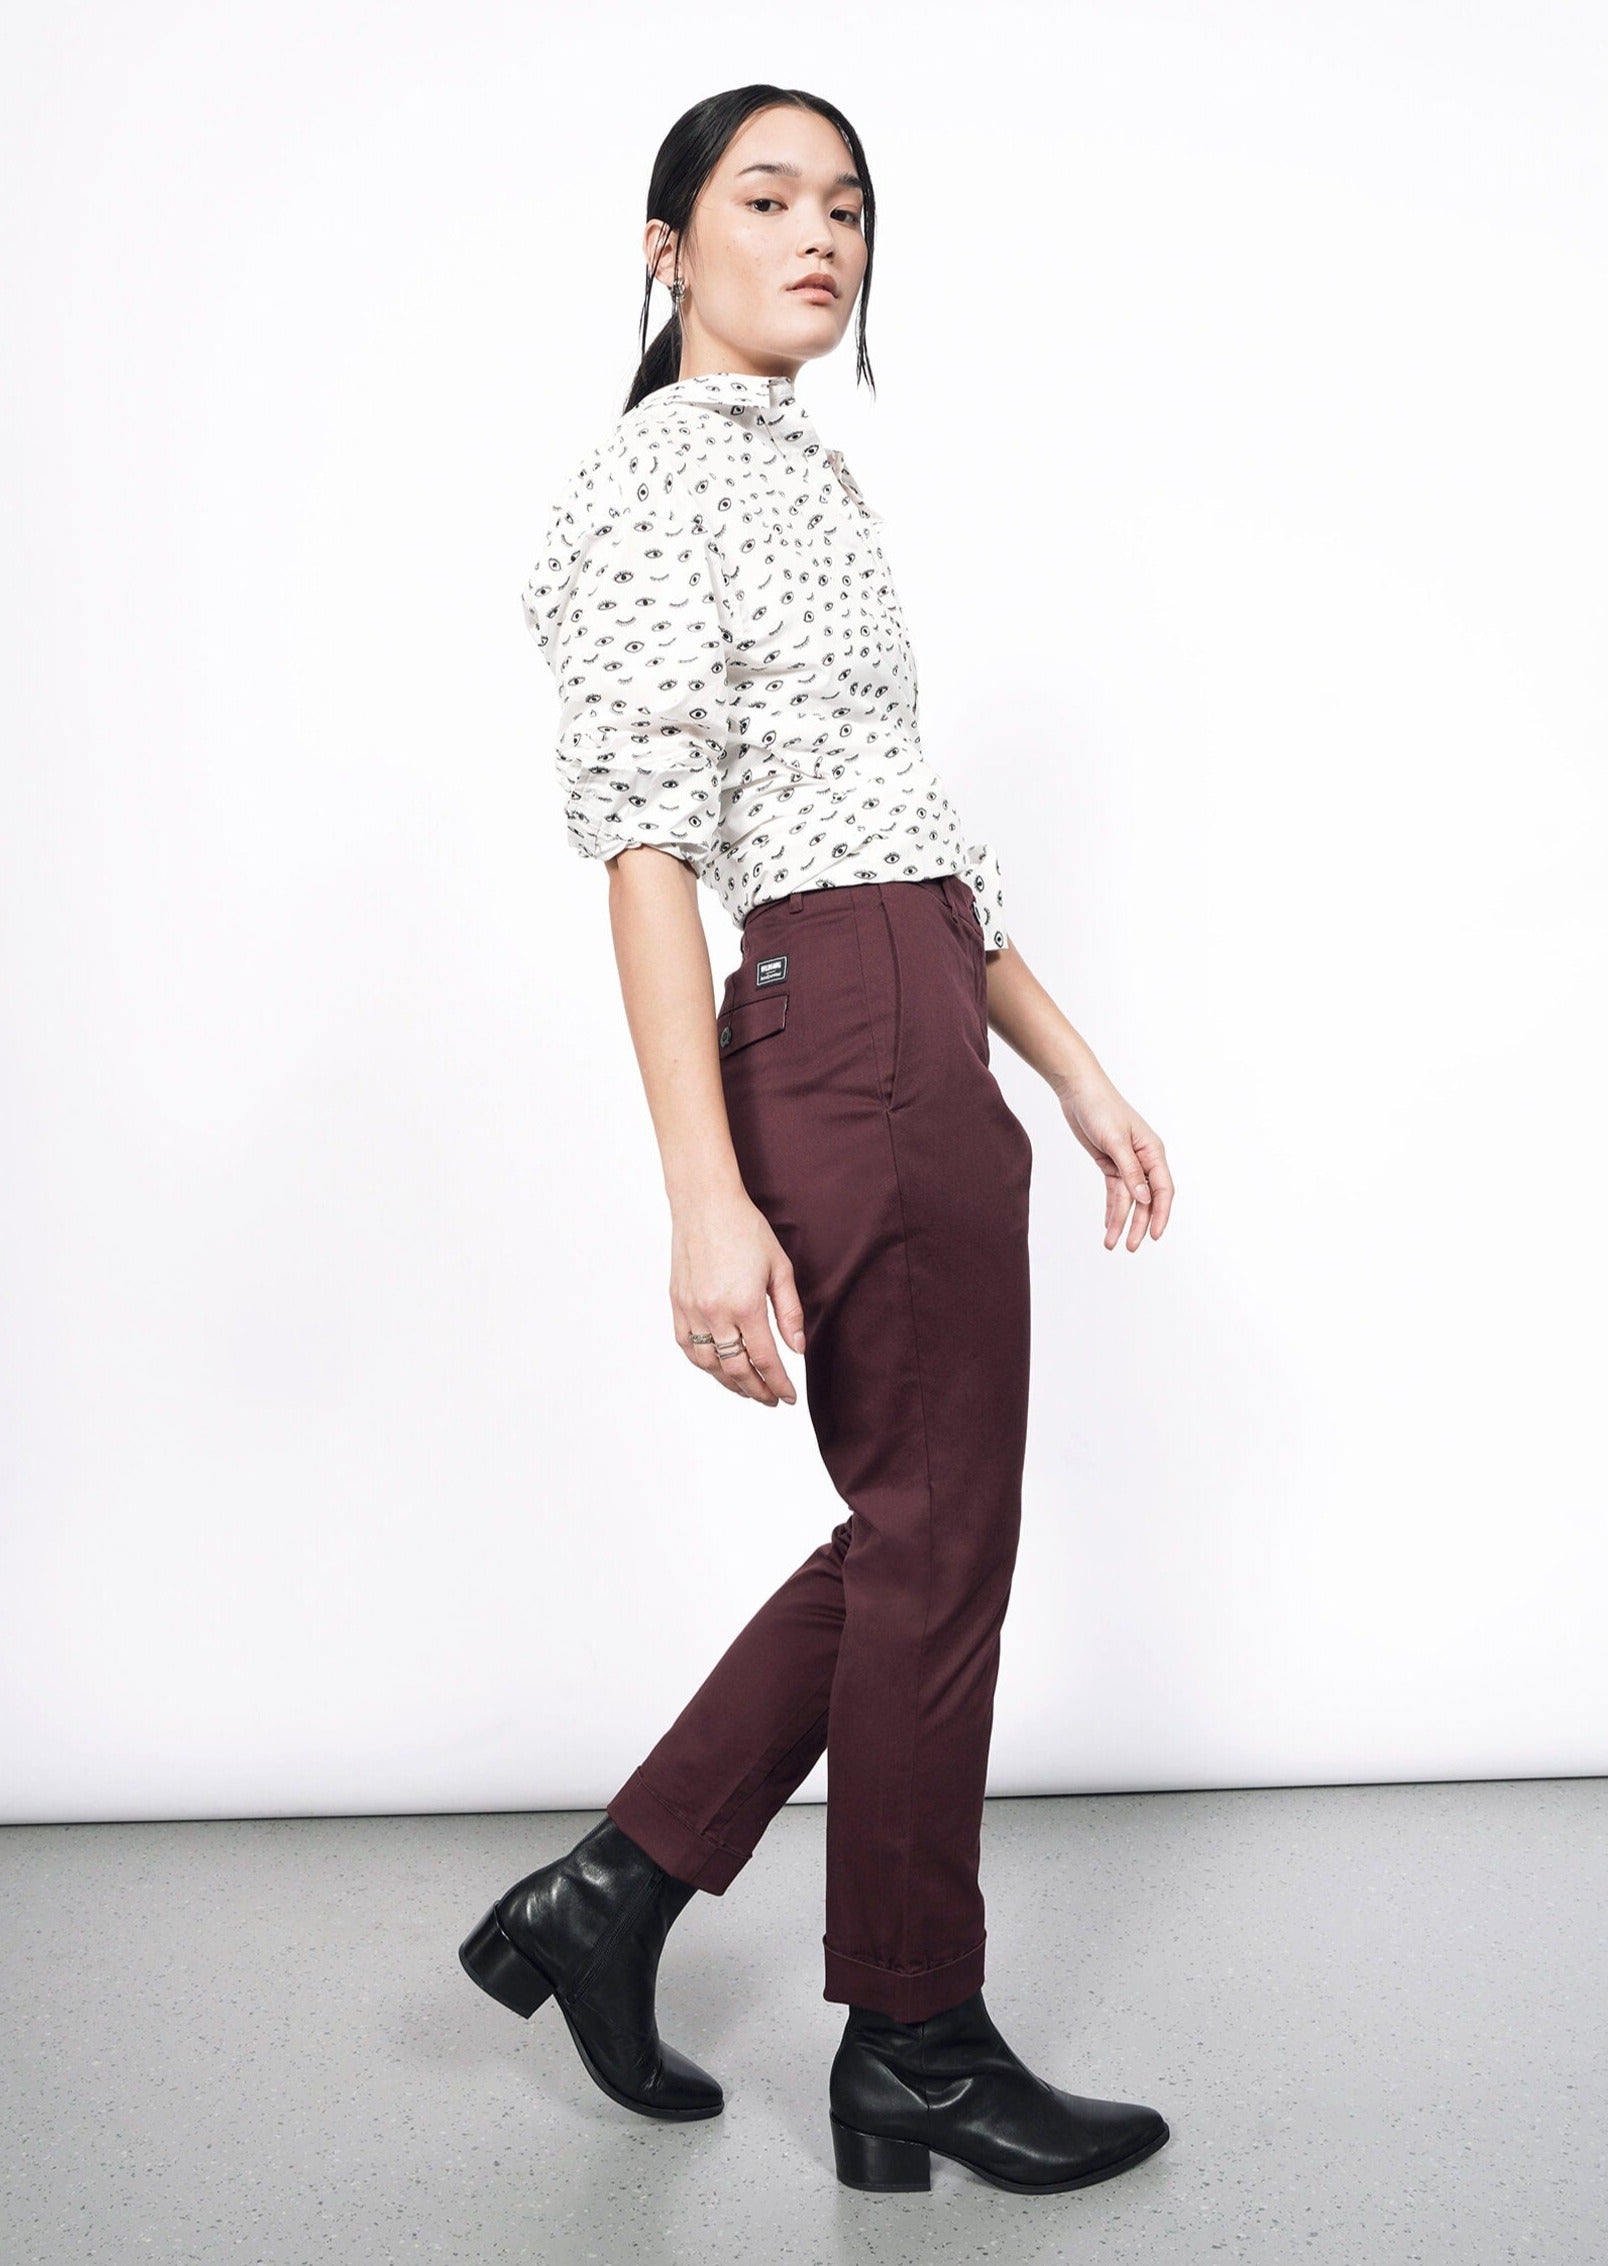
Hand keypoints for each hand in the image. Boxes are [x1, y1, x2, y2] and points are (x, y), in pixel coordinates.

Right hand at [670, 1190, 806, 1403]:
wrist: (705, 1204)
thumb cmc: (746, 1230)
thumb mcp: (779, 1268)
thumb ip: (789, 1312)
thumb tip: (797, 1348)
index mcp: (745, 1304)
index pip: (766, 1359)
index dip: (779, 1383)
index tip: (789, 1397)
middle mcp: (715, 1313)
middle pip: (736, 1369)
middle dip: (757, 1390)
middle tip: (771, 1400)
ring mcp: (692, 1310)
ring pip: (709, 1364)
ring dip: (729, 1383)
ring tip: (747, 1389)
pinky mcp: (677, 1304)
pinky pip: (687, 1346)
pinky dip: (703, 1363)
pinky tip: (717, 1367)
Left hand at [1058, 1073, 1173, 1249]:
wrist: (1078, 1091)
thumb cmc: (1101, 1108)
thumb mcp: (1115, 1140)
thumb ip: (1130, 1170)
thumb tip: (1144, 1197)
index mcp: (1153, 1152)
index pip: (1162, 1189)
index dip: (1161, 1214)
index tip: (1155, 1236)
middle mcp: (1144, 1159)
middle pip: (1145, 1199)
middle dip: (1138, 1224)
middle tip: (1129, 1247)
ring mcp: (1127, 1163)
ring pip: (1128, 1199)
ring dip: (1120, 1221)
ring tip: (1111, 1244)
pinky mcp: (1110, 1163)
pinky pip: (1114, 1192)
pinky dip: (1111, 1208)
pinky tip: (1108, 1226)